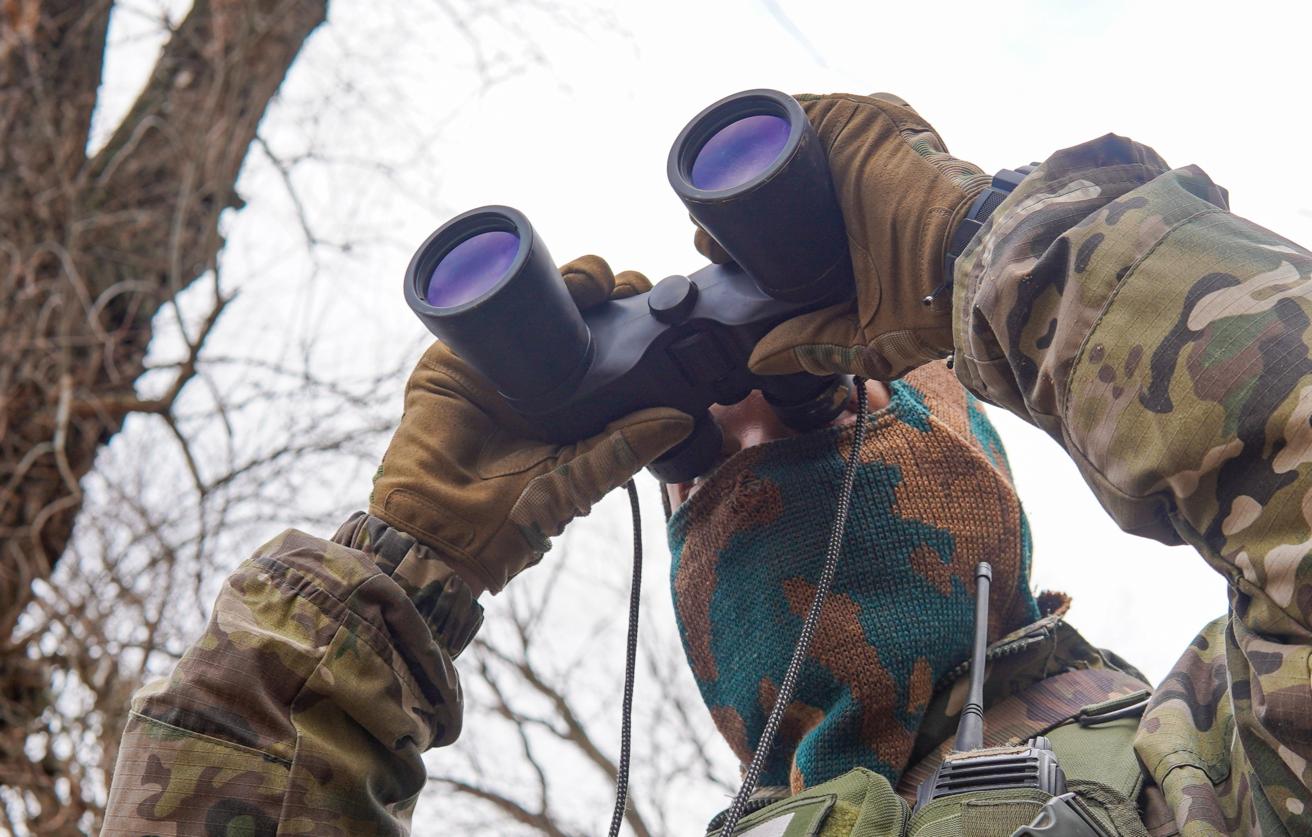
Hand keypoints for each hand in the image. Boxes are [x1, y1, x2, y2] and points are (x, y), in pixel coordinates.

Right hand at [370, 256, 692, 595]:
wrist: (439, 529)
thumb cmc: (511, 521)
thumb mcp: (579, 481)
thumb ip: (625, 449)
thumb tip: (683, 418)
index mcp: (581, 404)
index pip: (620, 349)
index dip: (641, 325)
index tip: (663, 310)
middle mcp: (545, 376)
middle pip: (588, 314)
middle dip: (615, 291)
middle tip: (630, 288)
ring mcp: (501, 359)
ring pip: (544, 299)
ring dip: (574, 278)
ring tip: (593, 282)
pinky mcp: (457, 353)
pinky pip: (486, 303)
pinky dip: (511, 280)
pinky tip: (538, 273)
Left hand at [695, 92, 989, 379]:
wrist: (968, 263)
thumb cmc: (935, 303)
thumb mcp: (866, 336)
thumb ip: (815, 345)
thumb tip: (760, 359)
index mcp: (858, 221)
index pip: (790, 213)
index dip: (746, 233)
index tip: (721, 254)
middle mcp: (858, 176)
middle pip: (777, 175)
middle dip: (734, 198)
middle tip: (707, 235)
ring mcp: (859, 144)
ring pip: (780, 144)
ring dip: (740, 165)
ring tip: (709, 203)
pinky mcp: (859, 120)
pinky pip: (792, 112)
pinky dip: (757, 128)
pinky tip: (727, 157)